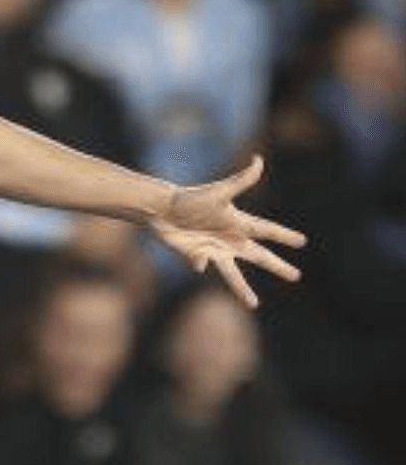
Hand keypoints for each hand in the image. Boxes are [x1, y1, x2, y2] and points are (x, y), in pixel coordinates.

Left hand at [148, 157, 305, 307]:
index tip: (303, 242)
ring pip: (233, 274)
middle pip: (259, 257)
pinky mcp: (197, 256)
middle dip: (277, 267)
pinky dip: (200, 263)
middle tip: (296, 277)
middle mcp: (230, 239)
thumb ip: (241, 179)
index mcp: (239, 223)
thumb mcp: (219, 191)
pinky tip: (198, 261)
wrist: (162, 209)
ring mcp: (214, 250)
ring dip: (242, 289)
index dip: (284, 236)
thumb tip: (258, 160)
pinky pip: (202, 265)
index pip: (268, 231)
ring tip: (254, 305)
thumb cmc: (191, 198)